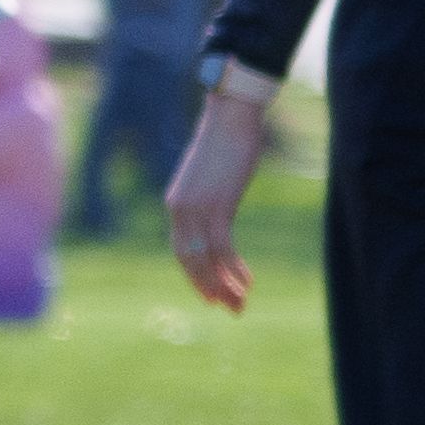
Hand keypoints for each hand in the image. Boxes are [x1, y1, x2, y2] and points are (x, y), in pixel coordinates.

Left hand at [166, 90, 270, 311]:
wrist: (232, 115)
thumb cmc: (226, 140)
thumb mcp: (211, 175)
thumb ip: (209, 197)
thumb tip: (218, 210)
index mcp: (175, 202)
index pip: (181, 251)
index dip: (196, 277)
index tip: (212, 296)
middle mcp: (180, 209)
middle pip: (190, 262)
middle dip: (210, 289)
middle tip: (230, 309)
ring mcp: (197, 209)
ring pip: (207, 261)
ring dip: (226, 286)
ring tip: (242, 304)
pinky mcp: (217, 206)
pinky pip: (223, 249)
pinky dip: (234, 270)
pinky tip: (248, 281)